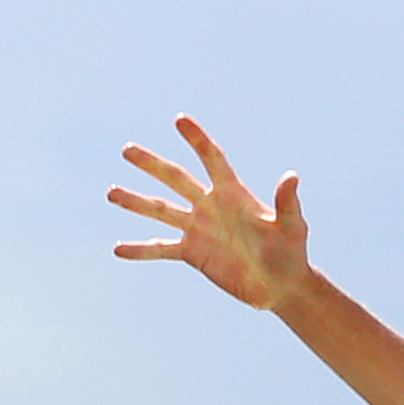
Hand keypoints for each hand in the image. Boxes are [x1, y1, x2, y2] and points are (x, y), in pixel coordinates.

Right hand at [110, 115, 313, 311]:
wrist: (281, 285)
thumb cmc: (291, 253)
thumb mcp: (292, 227)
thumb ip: (287, 202)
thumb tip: (292, 176)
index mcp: (233, 193)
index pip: (212, 158)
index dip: (197, 139)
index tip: (180, 119)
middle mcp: (210, 206)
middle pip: (176, 179)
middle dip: (152, 164)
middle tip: (127, 150)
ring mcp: (198, 229)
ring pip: (161, 211)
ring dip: (136, 201)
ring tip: (111, 192)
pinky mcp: (192, 253)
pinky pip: (160, 249)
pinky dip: (140, 250)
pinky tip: (118, 249)